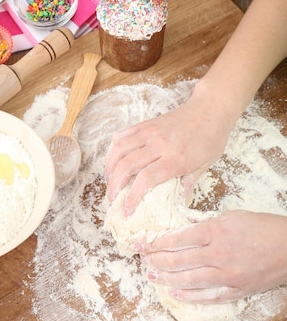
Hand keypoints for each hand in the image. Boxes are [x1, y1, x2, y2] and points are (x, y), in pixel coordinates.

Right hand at [104, 91, 231, 215]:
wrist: (210, 109)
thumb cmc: (210, 138)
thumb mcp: (205, 165)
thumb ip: (187, 184)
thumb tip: (177, 205)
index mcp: (176, 158)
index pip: (146, 179)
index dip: (132, 197)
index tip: (127, 211)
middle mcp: (159, 144)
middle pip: (127, 165)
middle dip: (114, 186)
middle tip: (112, 200)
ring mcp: (150, 132)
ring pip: (119, 150)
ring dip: (109, 168)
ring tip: (109, 182)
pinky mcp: (145, 124)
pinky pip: (122, 135)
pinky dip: (113, 149)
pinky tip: (114, 161)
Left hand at [136, 210, 286, 302]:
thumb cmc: (263, 227)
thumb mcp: (232, 216)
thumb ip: (205, 222)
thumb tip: (181, 226)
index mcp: (216, 231)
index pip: (177, 238)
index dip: (156, 242)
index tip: (142, 243)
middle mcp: (219, 253)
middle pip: (178, 260)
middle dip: (156, 260)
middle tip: (142, 259)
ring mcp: (227, 274)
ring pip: (188, 280)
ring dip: (166, 279)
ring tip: (151, 276)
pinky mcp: (236, 290)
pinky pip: (207, 296)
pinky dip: (188, 296)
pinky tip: (173, 292)